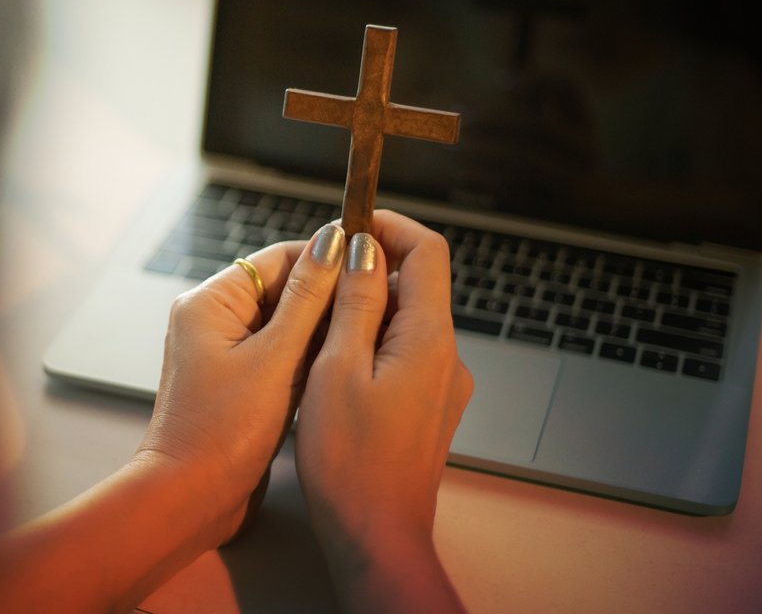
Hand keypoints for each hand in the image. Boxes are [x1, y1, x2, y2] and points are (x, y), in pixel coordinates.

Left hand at [134, 222, 347, 545]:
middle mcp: (212, 320)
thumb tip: (332, 243)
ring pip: (285, 325)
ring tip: (363, 338)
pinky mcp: (237, 383)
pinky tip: (336, 370)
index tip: (370, 264)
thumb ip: (307, 299)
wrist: (191, 500)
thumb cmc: (222, 433)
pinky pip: (278, 356)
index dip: (325, 259)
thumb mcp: (275, 358)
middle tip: (378, 307)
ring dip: (319, 332)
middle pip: (282, 289)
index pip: (277, 258)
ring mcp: (223, 353)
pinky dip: (306, 360)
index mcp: (211, 302)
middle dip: (327, 299)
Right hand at [295, 210, 471, 610]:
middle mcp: (446, 357)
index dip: (389, 226)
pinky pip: (403, 354)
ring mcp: (441, 385)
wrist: (376, 536)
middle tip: (317, 280)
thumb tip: (364, 248)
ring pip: (405, 321)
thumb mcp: (337, 369)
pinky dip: (370, 343)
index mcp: (429, 339)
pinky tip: (332, 367)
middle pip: (416, 284)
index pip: (429, 251)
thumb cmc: (350, 461)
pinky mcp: (428, 408)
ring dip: (365, 309)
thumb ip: (355, 303)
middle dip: (367, 270)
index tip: (348, 224)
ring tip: (315, 328)